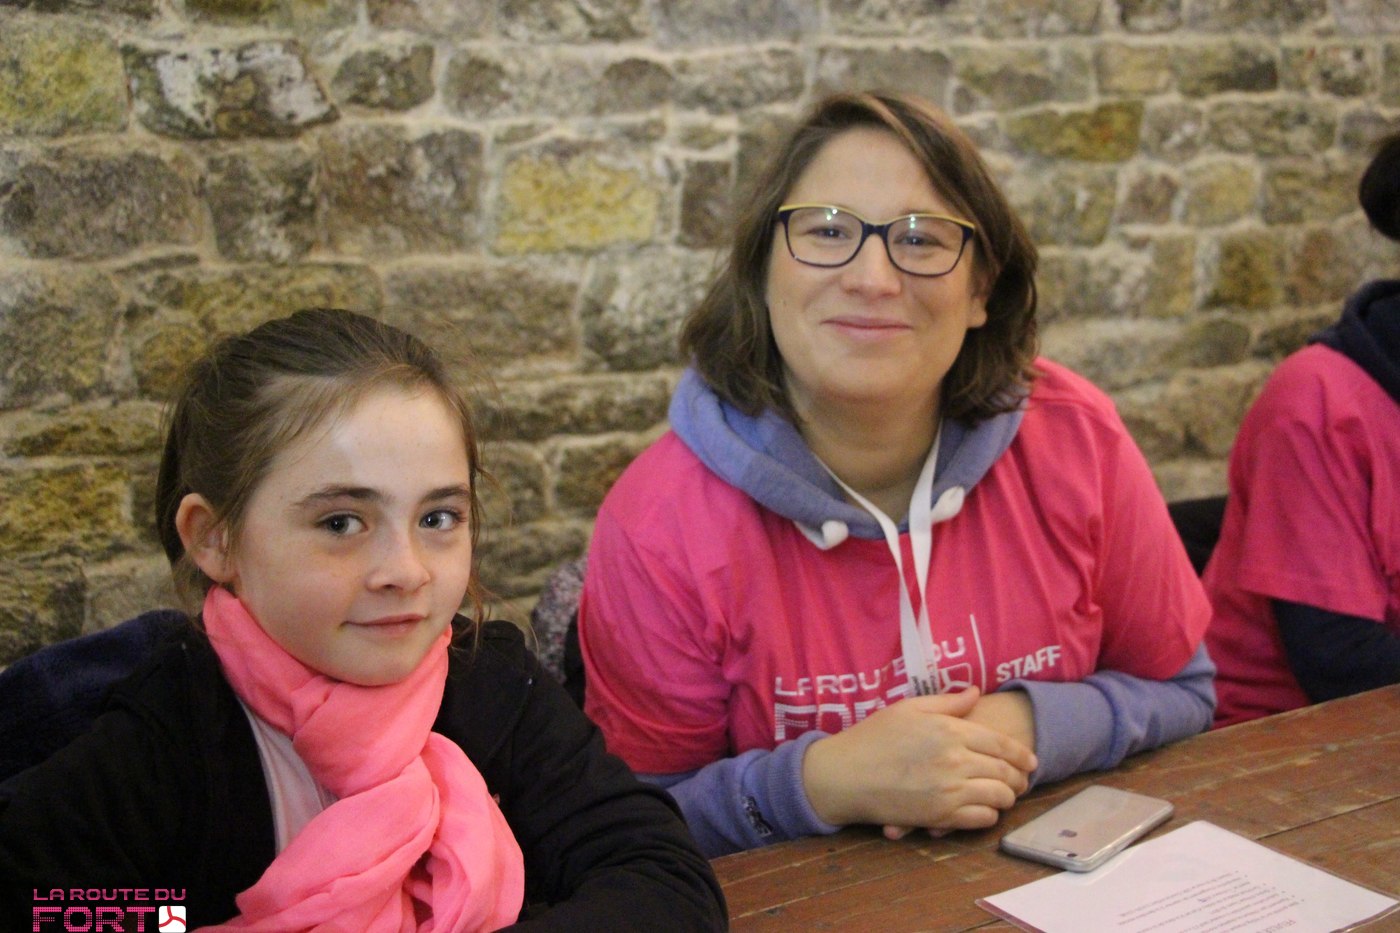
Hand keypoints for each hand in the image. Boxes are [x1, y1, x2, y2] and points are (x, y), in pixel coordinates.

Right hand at [801, 687, 1037, 833]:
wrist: (844, 775)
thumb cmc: (873, 737)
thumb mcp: (908, 708)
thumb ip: (947, 702)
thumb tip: (975, 692)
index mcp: (950, 730)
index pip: (1001, 744)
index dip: (1022, 754)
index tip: (1031, 761)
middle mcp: (955, 760)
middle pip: (1005, 771)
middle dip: (1019, 777)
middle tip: (1021, 780)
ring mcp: (949, 790)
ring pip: (998, 797)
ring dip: (1007, 797)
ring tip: (1004, 795)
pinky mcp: (940, 816)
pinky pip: (980, 819)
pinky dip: (989, 815)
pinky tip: (983, 810)